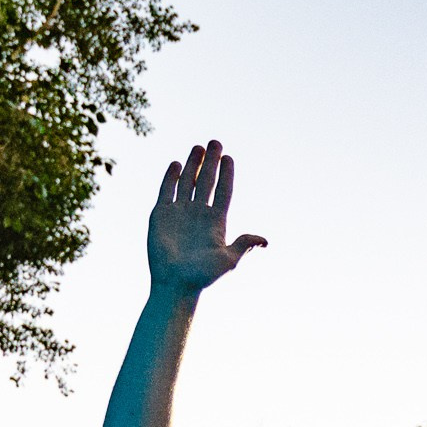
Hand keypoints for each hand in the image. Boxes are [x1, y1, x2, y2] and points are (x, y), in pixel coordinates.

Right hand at [147, 140, 267, 291]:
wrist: (175, 284)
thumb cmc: (202, 276)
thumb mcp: (228, 260)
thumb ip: (243, 245)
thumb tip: (265, 241)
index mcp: (216, 222)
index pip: (223, 191)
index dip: (226, 174)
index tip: (229, 158)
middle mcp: (199, 214)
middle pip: (206, 181)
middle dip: (211, 162)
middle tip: (215, 142)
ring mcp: (180, 213)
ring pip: (187, 182)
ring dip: (193, 165)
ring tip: (198, 147)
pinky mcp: (161, 215)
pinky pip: (167, 191)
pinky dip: (171, 177)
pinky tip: (177, 164)